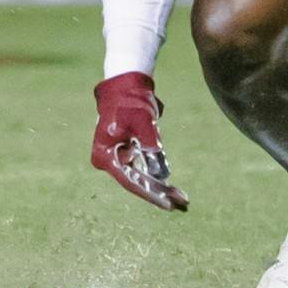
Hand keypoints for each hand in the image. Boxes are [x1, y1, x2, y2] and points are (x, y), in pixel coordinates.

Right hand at [92, 73, 187, 210]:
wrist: (126, 82)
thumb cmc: (130, 101)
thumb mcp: (142, 124)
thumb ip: (151, 148)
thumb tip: (161, 175)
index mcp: (104, 155)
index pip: (130, 181)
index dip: (151, 194)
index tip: (169, 205)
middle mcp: (109, 159)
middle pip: (137, 182)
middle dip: (160, 193)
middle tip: (182, 204)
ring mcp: (118, 156)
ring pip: (142, 177)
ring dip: (161, 187)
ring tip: (181, 198)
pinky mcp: (127, 151)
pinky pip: (143, 167)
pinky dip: (157, 175)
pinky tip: (173, 187)